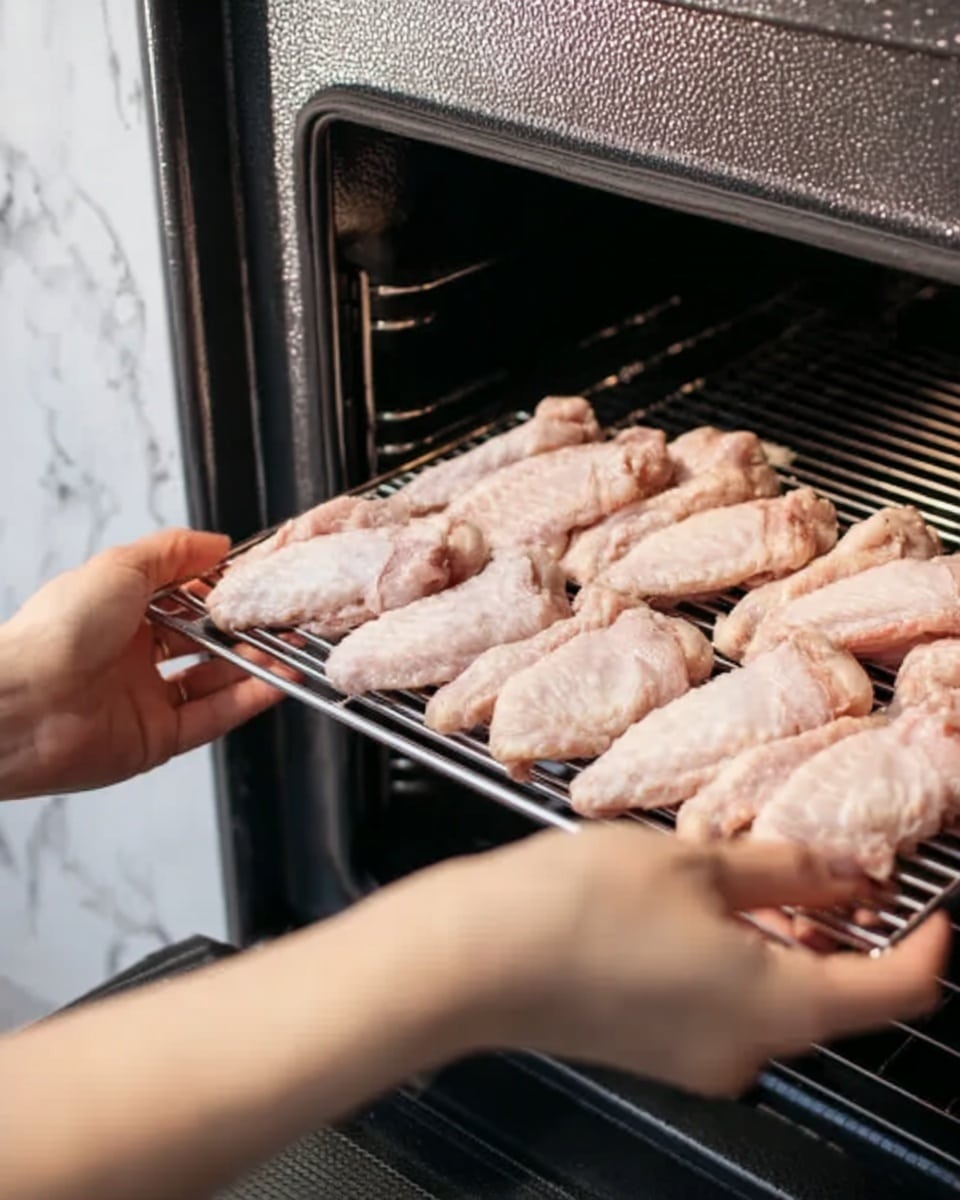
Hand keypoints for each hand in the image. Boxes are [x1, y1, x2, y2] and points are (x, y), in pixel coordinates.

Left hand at [0, 528, 284, 797]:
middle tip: (281, 618)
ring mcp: (144, 699)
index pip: (182, 600)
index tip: (255, 583)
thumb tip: (215, 543)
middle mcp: (129, 657)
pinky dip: (250, 699)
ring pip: (214, 680)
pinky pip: (214, 717)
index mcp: (115, 614)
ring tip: (292, 648)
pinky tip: (278, 681)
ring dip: (255, 664)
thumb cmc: (55, 635)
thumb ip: (174, 552)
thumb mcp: (120, 567)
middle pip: (203, 642)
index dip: (219, 592)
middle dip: (244, 630)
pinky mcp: (157, 739)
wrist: (22, 707)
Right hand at [447, 826, 948, 1096]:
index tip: (931, 900)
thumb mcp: (696, 863)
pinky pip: (724, 1001)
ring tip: (740, 863)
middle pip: (833, 992)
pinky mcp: (656, 1047)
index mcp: (777, 1007)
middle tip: (821, 858)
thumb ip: (785, 868)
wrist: (471, 961)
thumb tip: (843, 869)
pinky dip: (733, 953)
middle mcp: (748, 1050)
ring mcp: (699, 1058)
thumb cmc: (573, 911)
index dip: (929, 941)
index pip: (898, 991)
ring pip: (774, 992)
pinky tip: (693, 898)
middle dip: (838, 923)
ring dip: (780, 932)